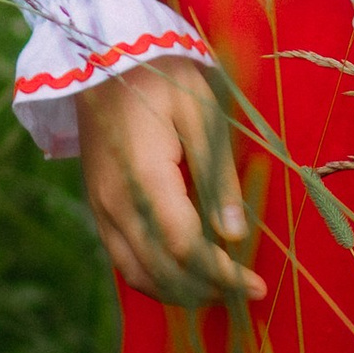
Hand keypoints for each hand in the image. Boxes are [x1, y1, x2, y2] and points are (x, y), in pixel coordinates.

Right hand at [75, 59, 265, 306]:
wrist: (101, 61)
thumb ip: (217, 176)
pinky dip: (155, 278)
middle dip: (207, 289)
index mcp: (145, 177)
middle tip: (246, 290)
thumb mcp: (201, 113)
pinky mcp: (97, 208)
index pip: (185, 246)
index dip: (222, 273)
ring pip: (138, 274)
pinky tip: (186, 274)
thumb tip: (234, 233)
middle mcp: (115, 203)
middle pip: (161, 270)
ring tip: (220, 288)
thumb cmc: (159, 78)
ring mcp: (101, 209)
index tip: (256, 285)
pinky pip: (123, 260)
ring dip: (180, 291)